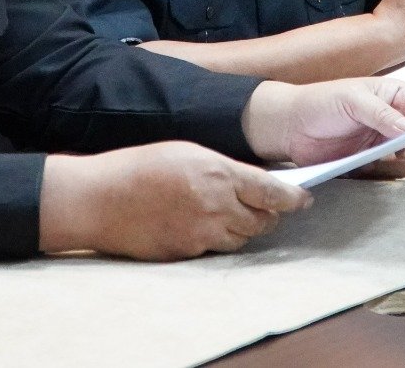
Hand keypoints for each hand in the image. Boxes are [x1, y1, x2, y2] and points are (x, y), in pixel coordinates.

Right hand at [38, 142, 310, 260]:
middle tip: (267, 206)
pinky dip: (216, 239)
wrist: (100, 199)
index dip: (293, 198)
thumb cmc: (140, 166)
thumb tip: (247, 182)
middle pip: (262, 220)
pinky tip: (203, 225)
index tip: (304, 199)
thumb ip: (222, 168)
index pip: (272, 192)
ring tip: (233, 215)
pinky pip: (214, 250)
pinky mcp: (187, 254)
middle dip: (268, 214)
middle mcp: (216, 207)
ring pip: (241, 238)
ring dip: (244, 228)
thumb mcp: (188, 151)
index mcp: (219, 174)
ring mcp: (201, 235)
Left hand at [242, 78, 404, 178]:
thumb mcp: (353, 100)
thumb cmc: (320, 102)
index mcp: (395, 94)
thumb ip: (383, 114)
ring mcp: (384, 139)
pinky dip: (391, 168)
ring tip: (392, 152)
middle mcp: (394, 117)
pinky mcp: (372, 159)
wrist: (291, 127)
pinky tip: (378, 160)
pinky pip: (393, 168)